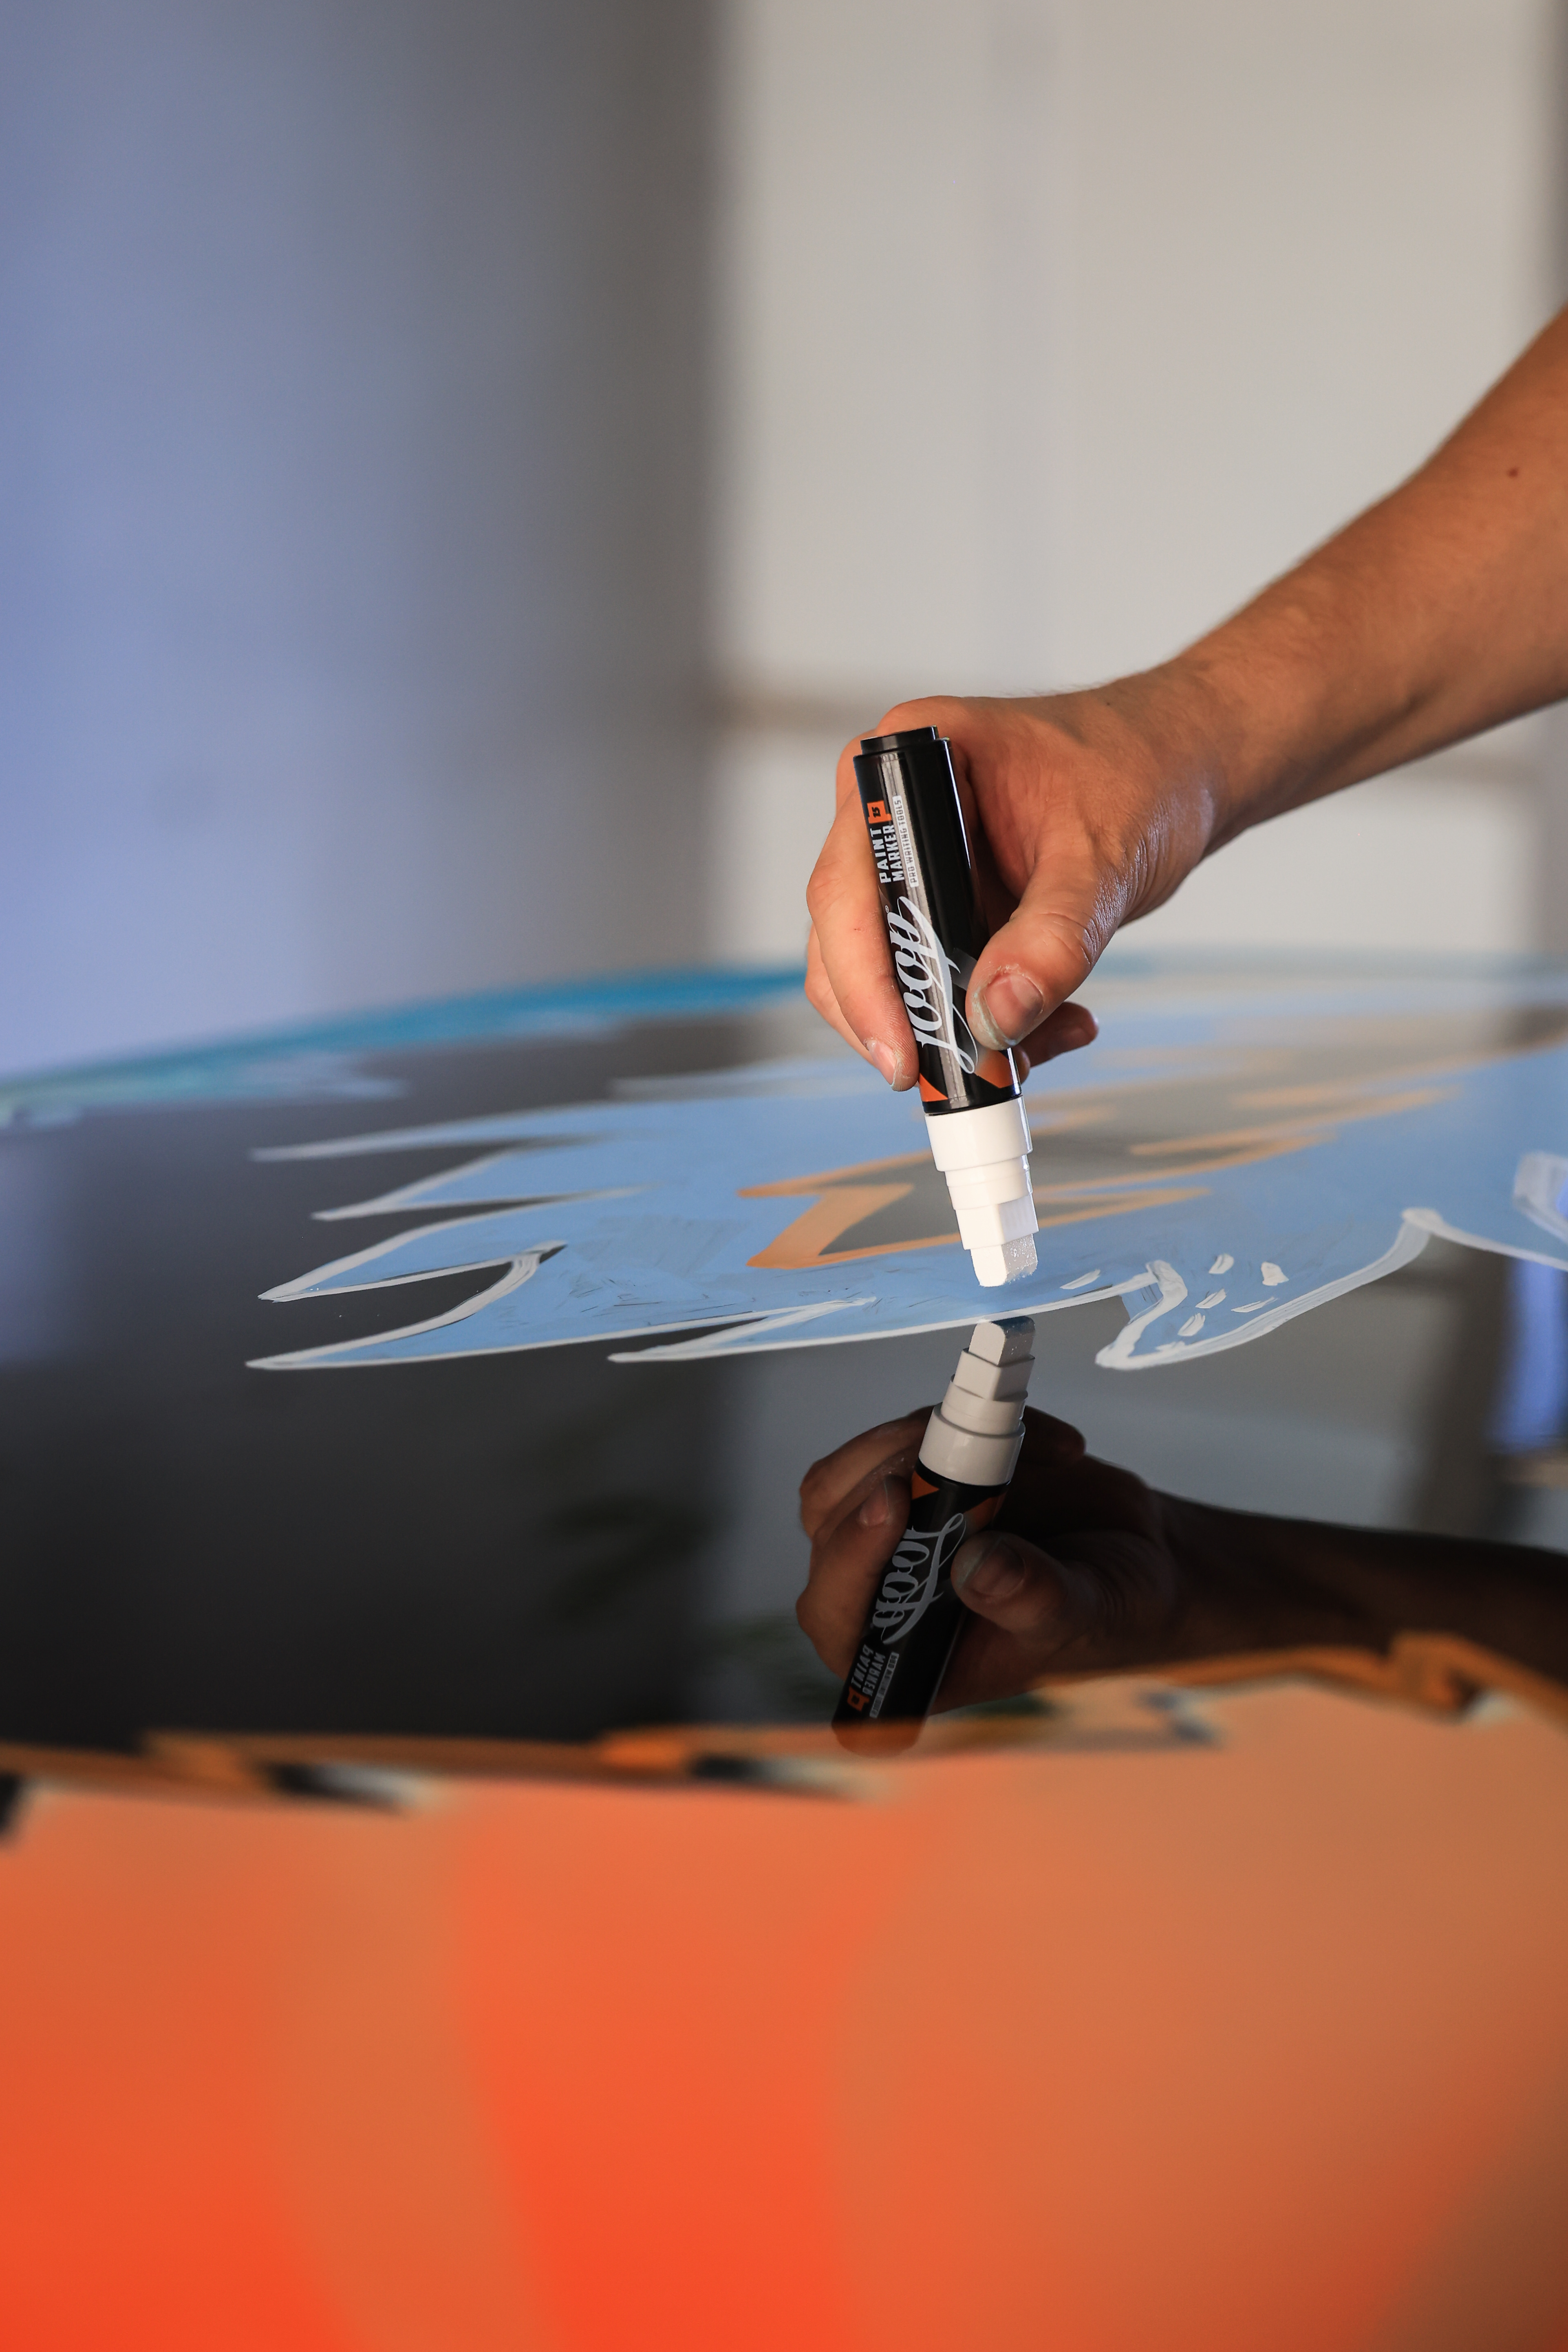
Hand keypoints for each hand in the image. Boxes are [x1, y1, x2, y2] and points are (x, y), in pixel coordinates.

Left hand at [797, 1405, 1184, 1710]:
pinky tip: (1046, 1444)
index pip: (835, 1610)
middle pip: (832, 1522)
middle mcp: (883, 1593)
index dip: (850, 1556)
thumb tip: (975, 1568)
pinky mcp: (920, 1477)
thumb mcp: (1083, 1614)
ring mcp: (896, 1531)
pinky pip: (911, 1434)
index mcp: (902, 1652)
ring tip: (1020, 1448)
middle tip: (964, 1451)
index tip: (892, 1500)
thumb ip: (1031, 1598)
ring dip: (924, 1440)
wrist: (1134, 1561)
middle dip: (893, 1474)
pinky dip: (967, 1421)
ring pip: (855, 1470)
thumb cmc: (1104, 1611)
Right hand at [803, 678, 1226, 1087]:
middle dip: (909, 1019)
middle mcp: (893, 813)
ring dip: (957, 1031)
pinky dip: (990, 1023)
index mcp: (909, 763)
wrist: (1177, 767)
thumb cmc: (1139, 771)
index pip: (849, 887)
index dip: (862, 978)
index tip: (902, 1050)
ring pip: (891, 976)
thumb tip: (998, 1015)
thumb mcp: (1106, 856)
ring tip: (1046, 1041)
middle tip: (968, 1073)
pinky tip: (1057, 1024)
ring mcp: (916, 865)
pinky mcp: (945, 908)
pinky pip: (939, 986)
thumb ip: (1054, 937)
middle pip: (851, 941)